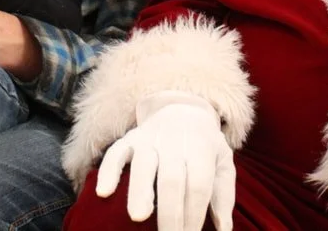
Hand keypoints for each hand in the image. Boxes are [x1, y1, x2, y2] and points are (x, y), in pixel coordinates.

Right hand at [96, 90, 234, 230]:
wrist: (183, 109)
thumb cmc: (205, 146)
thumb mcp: (223, 162)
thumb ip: (224, 195)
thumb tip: (224, 229)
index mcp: (202, 148)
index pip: (198, 185)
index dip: (194, 214)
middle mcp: (174, 141)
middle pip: (171, 178)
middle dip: (170, 212)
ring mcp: (149, 138)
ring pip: (143, 164)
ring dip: (140, 191)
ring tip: (138, 218)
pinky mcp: (129, 138)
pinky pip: (116, 152)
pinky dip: (108, 171)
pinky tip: (103, 193)